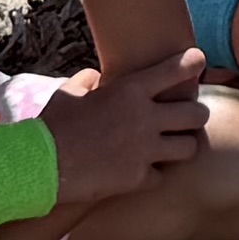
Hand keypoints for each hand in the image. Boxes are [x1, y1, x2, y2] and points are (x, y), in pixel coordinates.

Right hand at [40, 48, 213, 216]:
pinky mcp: (138, 178)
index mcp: (130, 90)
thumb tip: (95, 78)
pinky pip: (162, 177)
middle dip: (196, 116)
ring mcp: (145, 149)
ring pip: (189, 148)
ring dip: (182, 147)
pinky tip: (145, 173)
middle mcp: (145, 118)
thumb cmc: (52, 126)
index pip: (175, 69)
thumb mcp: (68, 94)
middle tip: (188, 120)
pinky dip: (155, 175)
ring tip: (173, 148)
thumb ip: (87, 81)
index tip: (198, 61)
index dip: (192, 62)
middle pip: (196, 114)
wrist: (40, 165)